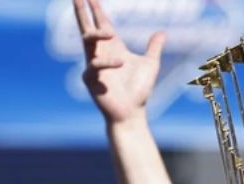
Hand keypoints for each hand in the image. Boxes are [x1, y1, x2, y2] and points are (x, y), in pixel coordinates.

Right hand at [73, 0, 165, 122]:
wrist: (132, 112)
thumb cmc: (139, 90)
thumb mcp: (150, 64)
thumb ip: (153, 47)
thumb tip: (162, 32)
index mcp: (113, 47)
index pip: (102, 23)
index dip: (96, 8)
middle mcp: (100, 52)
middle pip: (87, 26)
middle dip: (82, 11)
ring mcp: (93, 64)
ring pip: (87, 41)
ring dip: (95, 34)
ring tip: (107, 32)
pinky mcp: (90, 79)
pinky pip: (94, 65)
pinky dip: (107, 62)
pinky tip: (120, 63)